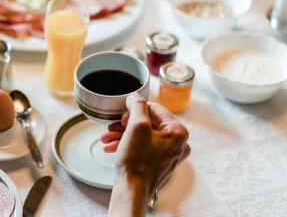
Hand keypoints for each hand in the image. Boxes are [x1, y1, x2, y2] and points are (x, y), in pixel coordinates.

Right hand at [103, 93, 189, 216]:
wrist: (131, 190)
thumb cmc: (137, 163)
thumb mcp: (136, 127)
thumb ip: (138, 107)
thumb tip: (136, 97)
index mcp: (178, 132)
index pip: (155, 109)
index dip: (135, 110)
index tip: (123, 115)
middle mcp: (177, 144)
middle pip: (149, 123)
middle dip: (126, 124)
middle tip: (114, 126)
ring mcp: (169, 155)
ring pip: (144, 135)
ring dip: (124, 134)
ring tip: (109, 137)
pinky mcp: (159, 163)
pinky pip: (143, 147)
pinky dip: (128, 144)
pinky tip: (113, 146)